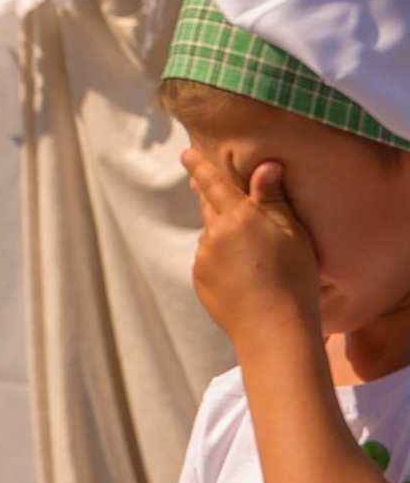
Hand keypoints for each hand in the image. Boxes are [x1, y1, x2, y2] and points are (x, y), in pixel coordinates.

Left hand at [185, 140, 321, 351]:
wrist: (274, 329)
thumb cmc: (294, 279)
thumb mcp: (293, 234)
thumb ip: (273, 199)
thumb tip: (265, 165)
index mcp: (239, 216)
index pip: (215, 183)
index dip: (200, 166)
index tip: (186, 153)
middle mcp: (214, 234)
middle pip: (208, 206)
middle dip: (205, 193)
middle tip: (200, 181)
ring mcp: (204, 259)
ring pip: (211, 236)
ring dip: (220, 232)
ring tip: (246, 248)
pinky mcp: (200, 281)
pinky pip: (208, 261)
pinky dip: (220, 259)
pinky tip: (242, 273)